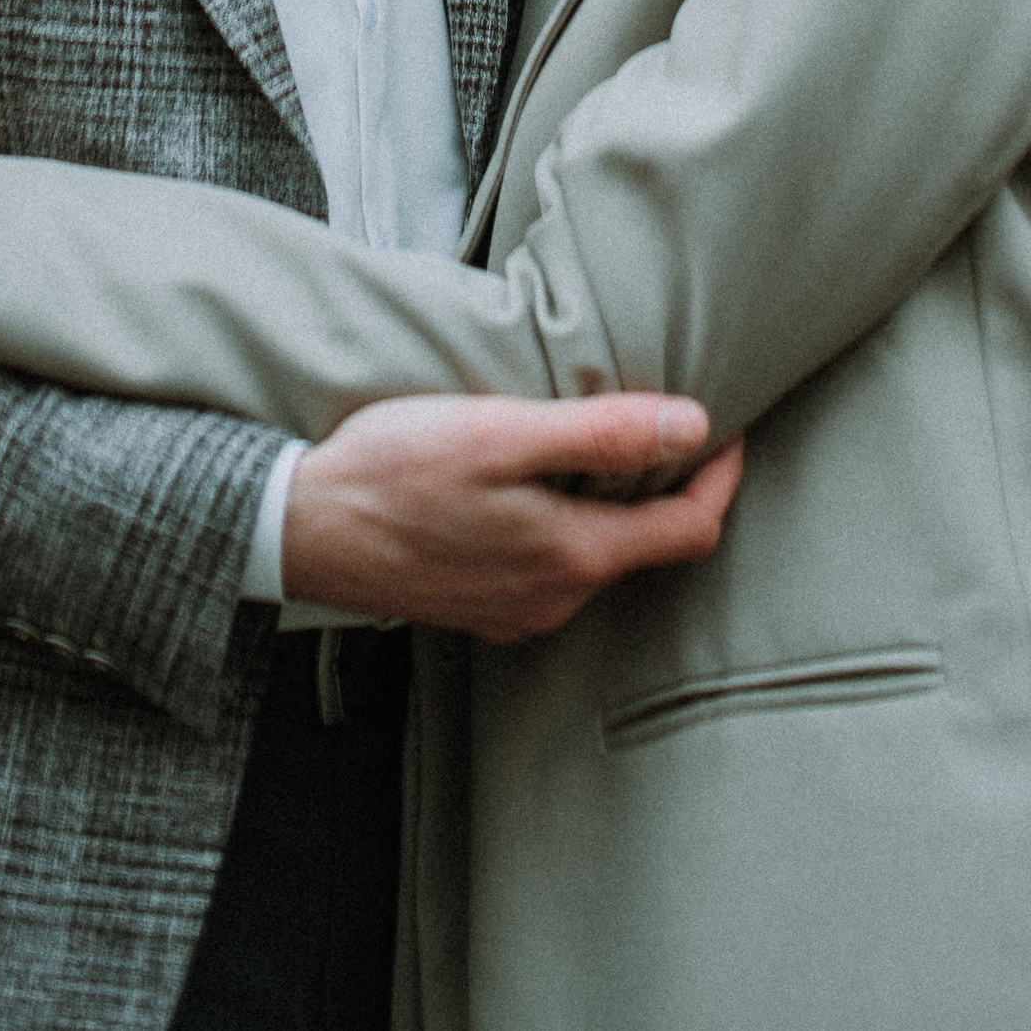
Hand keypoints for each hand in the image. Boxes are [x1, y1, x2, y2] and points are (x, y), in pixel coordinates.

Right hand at [279, 392, 743, 641]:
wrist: (301, 529)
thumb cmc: (395, 471)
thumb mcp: (502, 432)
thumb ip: (601, 433)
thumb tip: (691, 426)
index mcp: (572, 557)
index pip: (690, 531)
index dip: (722, 477)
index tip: (729, 425)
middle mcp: (554, 600)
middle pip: (649, 546)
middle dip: (672, 486)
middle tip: (672, 420)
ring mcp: (515, 610)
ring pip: (598, 557)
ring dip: (615, 504)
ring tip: (603, 439)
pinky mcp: (480, 605)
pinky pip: (552, 567)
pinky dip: (569, 523)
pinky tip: (538, 481)